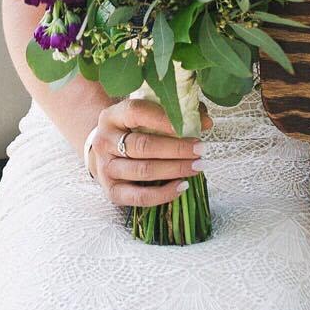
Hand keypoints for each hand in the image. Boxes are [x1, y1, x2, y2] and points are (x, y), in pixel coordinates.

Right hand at [87, 97, 212, 209]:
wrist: (107, 149)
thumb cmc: (135, 127)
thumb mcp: (149, 112)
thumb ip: (178, 113)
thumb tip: (206, 122)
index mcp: (113, 116)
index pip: (137, 112)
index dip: (164, 119)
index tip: (191, 125)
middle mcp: (104, 141)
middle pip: (142, 146)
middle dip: (176, 149)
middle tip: (200, 149)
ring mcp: (106, 168)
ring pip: (142, 170)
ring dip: (174, 169)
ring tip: (197, 166)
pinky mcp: (111, 191)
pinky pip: (139, 196)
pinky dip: (163, 194)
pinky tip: (182, 185)